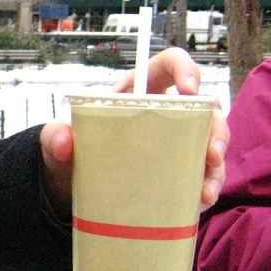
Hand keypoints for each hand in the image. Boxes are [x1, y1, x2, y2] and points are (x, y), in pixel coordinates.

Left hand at [40, 47, 228, 215]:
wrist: (70, 188)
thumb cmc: (69, 152)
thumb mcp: (56, 142)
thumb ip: (54, 136)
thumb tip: (64, 141)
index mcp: (138, 92)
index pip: (168, 65)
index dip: (185, 69)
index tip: (191, 88)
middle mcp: (164, 114)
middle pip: (204, 109)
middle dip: (216, 130)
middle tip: (211, 155)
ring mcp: (175, 143)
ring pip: (209, 144)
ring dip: (216, 168)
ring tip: (205, 193)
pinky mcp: (178, 172)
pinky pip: (202, 176)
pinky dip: (206, 189)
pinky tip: (199, 205)